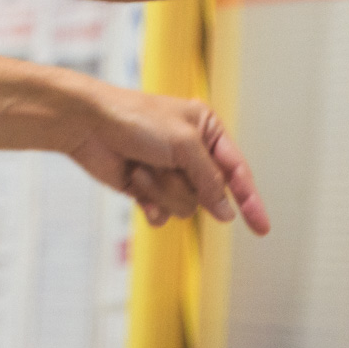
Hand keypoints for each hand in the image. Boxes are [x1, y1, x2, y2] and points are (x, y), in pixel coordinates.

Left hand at [65, 81, 269, 235]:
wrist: (86, 124)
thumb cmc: (133, 119)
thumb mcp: (184, 144)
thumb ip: (210, 180)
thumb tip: (227, 211)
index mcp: (207, 130)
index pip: (238, 171)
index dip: (251, 201)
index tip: (262, 228)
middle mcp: (191, 152)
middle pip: (209, 195)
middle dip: (184, 185)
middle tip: (161, 165)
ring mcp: (168, 172)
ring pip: (185, 206)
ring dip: (161, 190)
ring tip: (141, 168)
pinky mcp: (147, 188)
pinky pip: (163, 213)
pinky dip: (150, 203)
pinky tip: (135, 185)